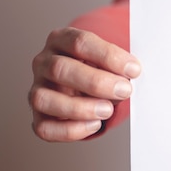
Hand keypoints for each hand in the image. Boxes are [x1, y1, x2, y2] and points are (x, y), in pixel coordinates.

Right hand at [29, 27, 140, 141]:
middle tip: (124, 90)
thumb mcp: (111, 60)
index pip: (79, 42)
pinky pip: (44, 128)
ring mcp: (36, 89)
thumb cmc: (102, 69)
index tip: (133, 69)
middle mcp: (44, 63)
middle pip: (60, 68)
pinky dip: (70, 130)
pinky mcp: (38, 116)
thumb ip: (120, 65)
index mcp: (62, 40)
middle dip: (96, 82)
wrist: (89, 86)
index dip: (108, 56)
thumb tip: (132, 73)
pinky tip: (94, 124)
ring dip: (79, 107)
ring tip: (107, 110)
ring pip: (43, 99)